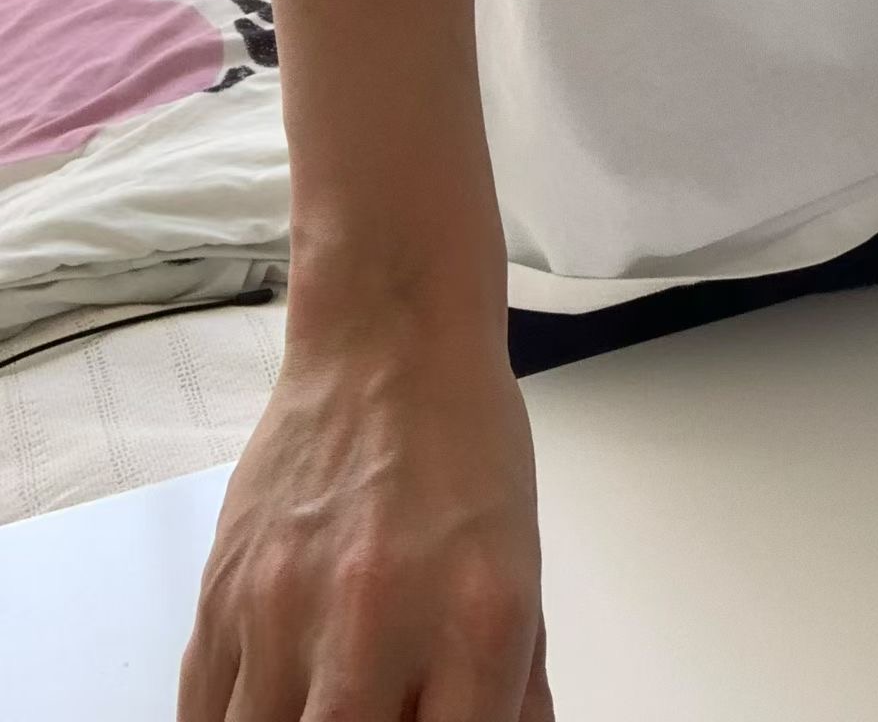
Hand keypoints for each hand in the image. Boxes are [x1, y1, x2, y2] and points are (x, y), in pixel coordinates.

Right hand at [176, 319, 553, 718]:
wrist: (387, 344)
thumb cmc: (465, 445)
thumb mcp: (522, 569)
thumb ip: (513, 686)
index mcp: (476, 621)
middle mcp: (376, 624)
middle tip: (370, 716)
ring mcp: (286, 611)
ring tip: (318, 705)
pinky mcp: (222, 594)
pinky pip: (203, 715)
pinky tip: (273, 705)